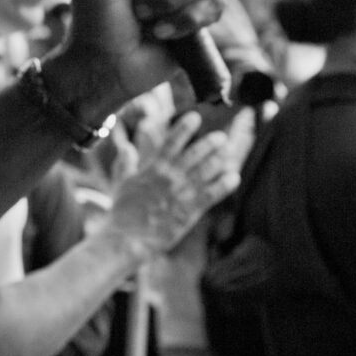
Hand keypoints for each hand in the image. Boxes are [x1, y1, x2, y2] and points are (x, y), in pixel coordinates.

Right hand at [106, 110, 245, 260]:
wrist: (127, 239)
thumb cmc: (122, 213)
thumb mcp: (121, 183)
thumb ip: (126, 163)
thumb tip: (126, 147)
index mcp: (154, 168)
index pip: (172, 142)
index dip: (184, 128)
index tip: (195, 116)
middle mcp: (170, 177)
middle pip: (195, 154)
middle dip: (209, 143)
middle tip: (221, 137)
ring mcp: (181, 193)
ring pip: (206, 171)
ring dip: (219, 159)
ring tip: (229, 151)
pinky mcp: (190, 211)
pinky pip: (211, 195)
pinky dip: (224, 185)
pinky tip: (234, 177)